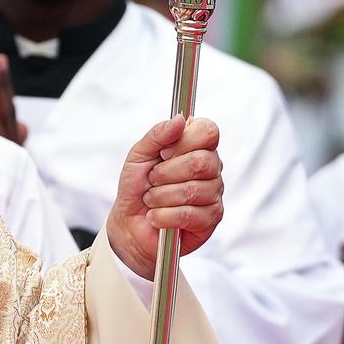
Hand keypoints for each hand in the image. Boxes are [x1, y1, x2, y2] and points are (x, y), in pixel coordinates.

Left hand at [106, 115, 223, 278]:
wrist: (129, 223)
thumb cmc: (137, 187)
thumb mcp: (138, 156)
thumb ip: (157, 135)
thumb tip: (179, 119)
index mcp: (197, 148)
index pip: (208, 131)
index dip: (184, 141)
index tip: (163, 153)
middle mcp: (211, 168)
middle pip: (202, 162)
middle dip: (166, 173)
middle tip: (153, 180)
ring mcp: (214, 194)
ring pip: (193, 190)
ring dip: (161, 197)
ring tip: (152, 200)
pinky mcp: (211, 219)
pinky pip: (189, 214)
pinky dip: (163, 216)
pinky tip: (156, 217)